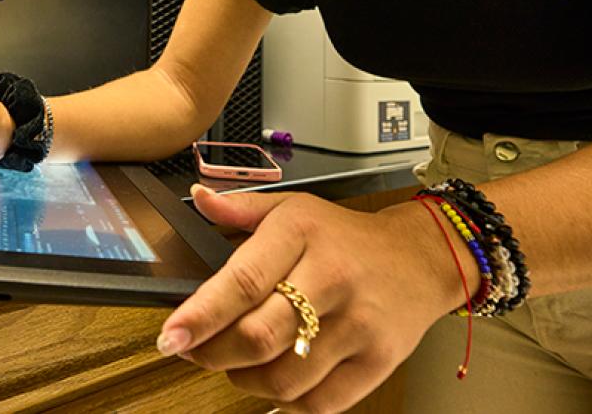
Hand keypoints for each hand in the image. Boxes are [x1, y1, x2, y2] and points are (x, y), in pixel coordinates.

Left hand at [156, 186, 465, 412]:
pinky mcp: (379, 361)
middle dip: (213, 353)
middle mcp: (332, 278)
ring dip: (244, 380)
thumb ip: (242, 208)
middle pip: (259, 337)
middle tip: (194, 350)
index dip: (200, 315)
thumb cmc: (346, 236)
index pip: (242, 281)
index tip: (170, 335)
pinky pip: (320, 403)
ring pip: (285, 377)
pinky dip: (285, 401)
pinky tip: (274, 382)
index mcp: (303, 233)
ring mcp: (359, 325)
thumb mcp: (294, 207)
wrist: (420, 258)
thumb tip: (197, 198)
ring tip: (235, 363)